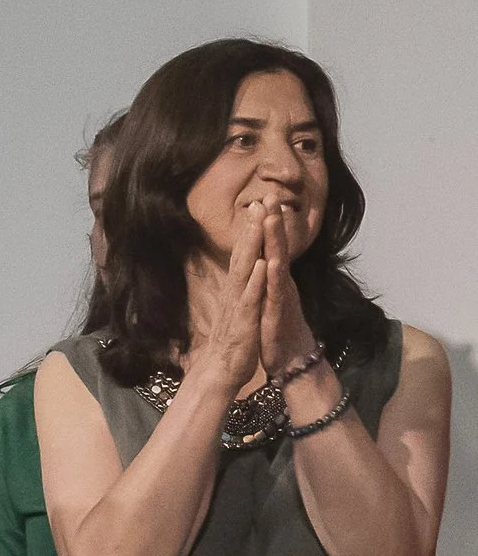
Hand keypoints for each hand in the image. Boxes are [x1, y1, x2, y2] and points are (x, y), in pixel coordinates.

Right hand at [187, 202, 267, 399]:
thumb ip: (240, 292)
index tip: (257, 208)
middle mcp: (235, 293)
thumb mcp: (239, 312)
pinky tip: (264, 264)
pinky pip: (251, 298)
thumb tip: (245, 275)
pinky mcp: (244, 321)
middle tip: (258, 203)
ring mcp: (238, 306)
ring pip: (245, 271)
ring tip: (259, 223)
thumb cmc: (232, 343)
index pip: (243, 256)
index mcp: (236, 291)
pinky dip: (257, 280)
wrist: (221, 372)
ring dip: (252, 246)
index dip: (250, 232)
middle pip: (243, 256)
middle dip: (251, 229)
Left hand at [255, 203, 321, 384]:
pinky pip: (276, 293)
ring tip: (273, 218)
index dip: (268, 224)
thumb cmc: (280, 328)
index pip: (272, 246)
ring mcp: (281, 297)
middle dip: (274, 222)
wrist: (292, 360)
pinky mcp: (278, 313)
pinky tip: (272, 261)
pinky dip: (274, 277)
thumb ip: (273, 278)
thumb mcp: (273, 298)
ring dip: (276, 241)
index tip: (263, 198)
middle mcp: (281, 283)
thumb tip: (270, 259)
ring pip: (279, 264)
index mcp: (276, 279)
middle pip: (278, 247)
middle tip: (271, 195)